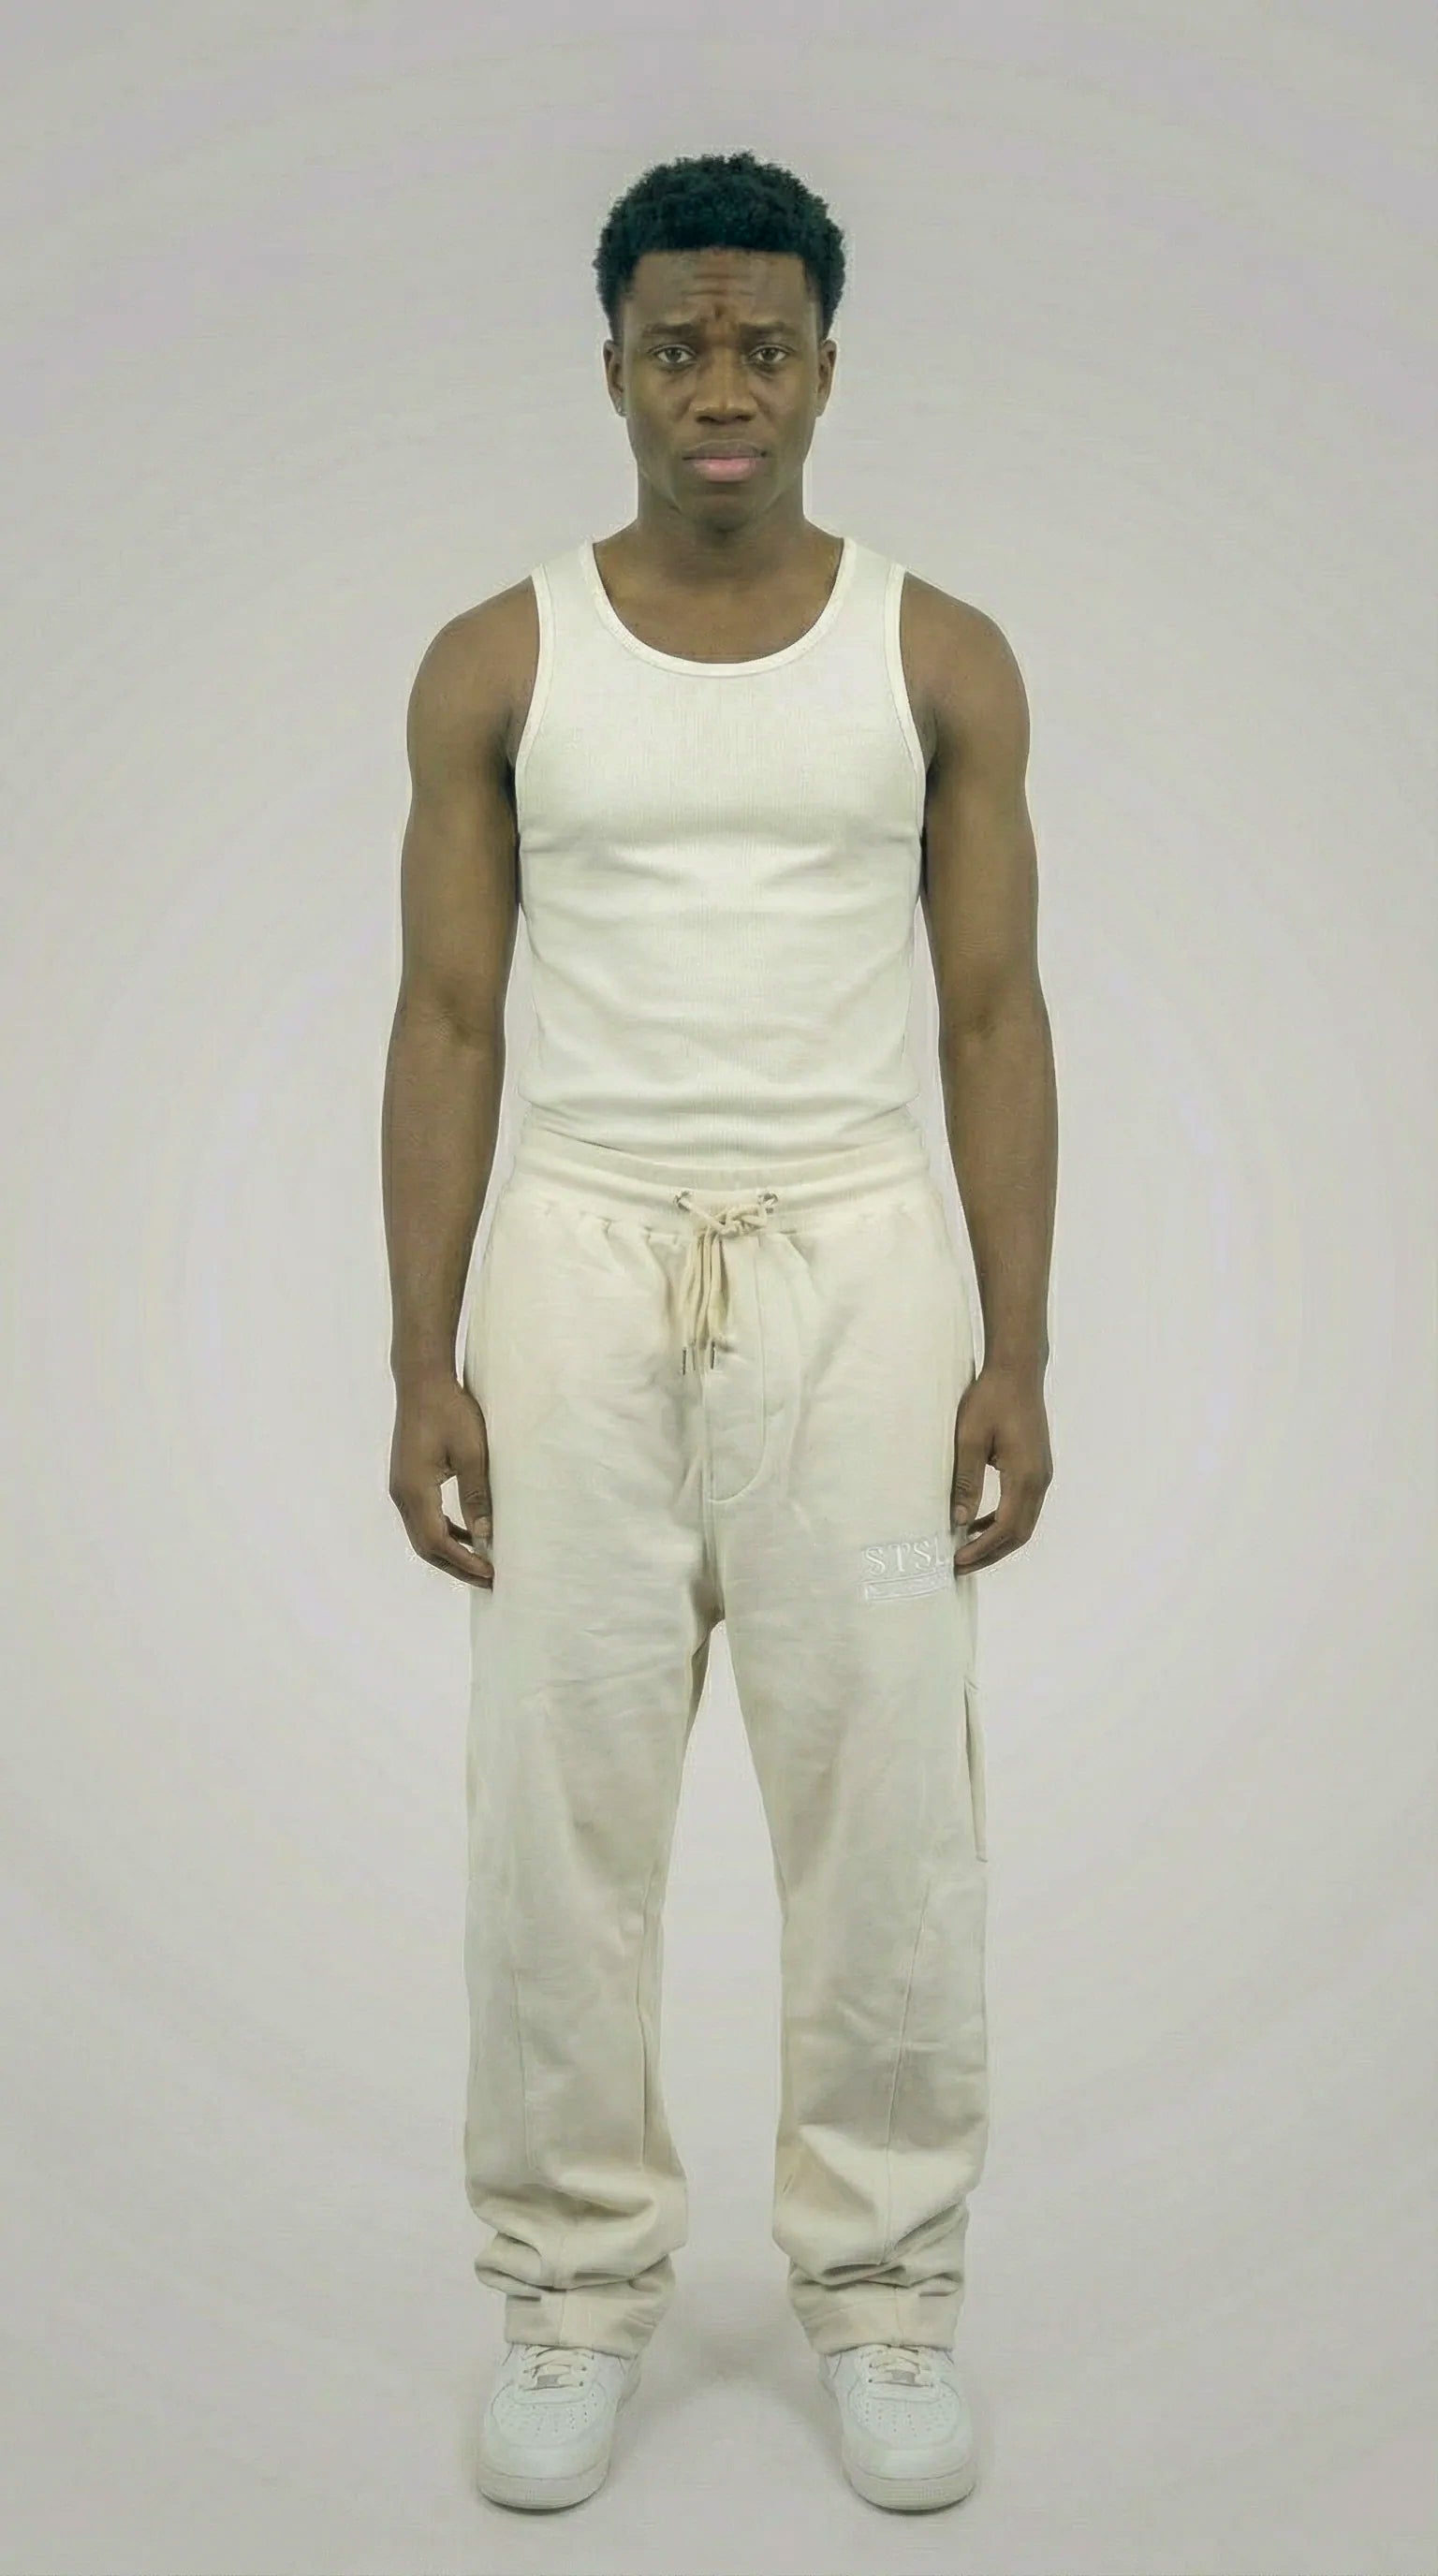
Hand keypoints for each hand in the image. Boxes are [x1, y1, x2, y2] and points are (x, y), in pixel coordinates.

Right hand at [389, 1374, 494, 1586]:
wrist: (422, 1382)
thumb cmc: (450, 1411)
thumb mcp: (472, 1453)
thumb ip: (476, 1495)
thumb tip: (484, 1535)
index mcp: (415, 1491)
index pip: (437, 1542)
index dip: (464, 1562)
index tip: (490, 1572)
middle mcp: (402, 1494)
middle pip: (425, 1546)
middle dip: (456, 1565)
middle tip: (487, 1578)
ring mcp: (401, 1487)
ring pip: (422, 1534)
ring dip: (449, 1550)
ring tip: (479, 1562)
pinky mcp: (407, 1479)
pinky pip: (422, 1517)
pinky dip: (443, 1531)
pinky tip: (466, 1532)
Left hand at [951, 1360, 1051, 1571]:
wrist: (1017, 1371)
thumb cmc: (991, 1399)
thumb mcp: (969, 1439)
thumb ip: (967, 1481)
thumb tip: (960, 1520)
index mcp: (1025, 1476)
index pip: (1006, 1528)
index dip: (982, 1548)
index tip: (958, 1560)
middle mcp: (1039, 1480)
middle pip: (1019, 1533)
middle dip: (990, 1552)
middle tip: (960, 1565)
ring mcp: (1041, 1474)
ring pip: (1023, 1521)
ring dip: (997, 1539)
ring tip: (967, 1548)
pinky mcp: (1037, 1467)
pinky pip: (1023, 1505)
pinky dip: (1003, 1520)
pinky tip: (979, 1521)